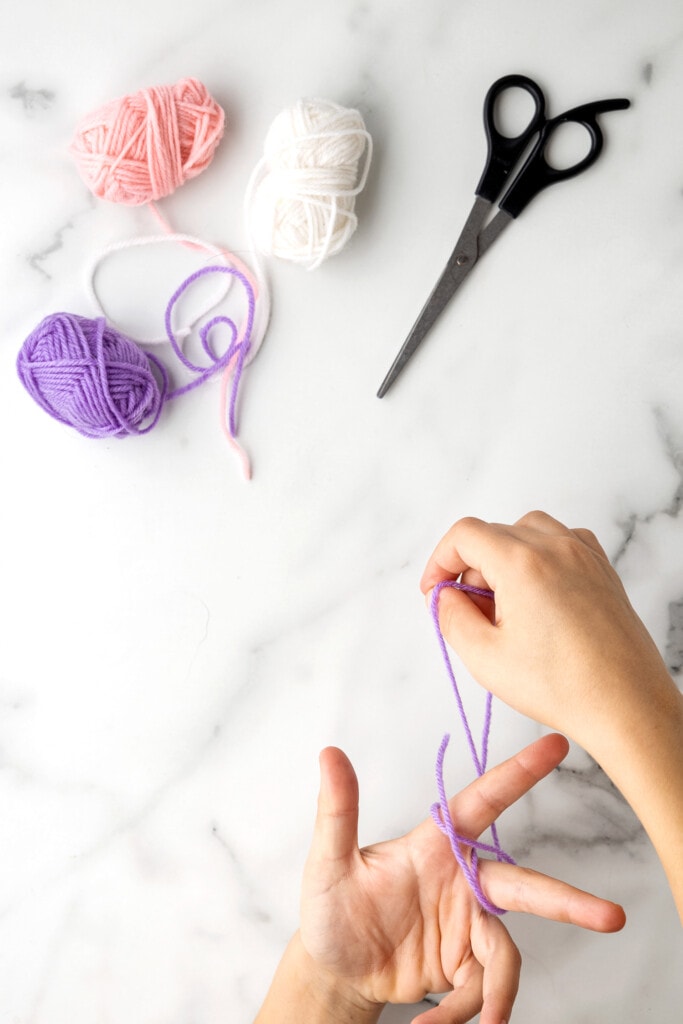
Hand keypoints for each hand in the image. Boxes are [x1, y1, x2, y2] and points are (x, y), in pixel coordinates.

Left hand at [300, 735, 623, 1023]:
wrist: (335, 969)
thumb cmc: (332, 906)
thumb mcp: (328, 862)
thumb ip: (338, 809)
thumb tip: (330, 753)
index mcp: (436, 844)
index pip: (483, 801)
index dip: (518, 773)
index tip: (556, 744)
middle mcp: (462, 881)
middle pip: (524, 887)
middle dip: (567, 902)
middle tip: (611, 917)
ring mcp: (467, 924)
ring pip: (504, 955)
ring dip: (493, 994)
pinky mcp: (465, 965)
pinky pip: (483, 990)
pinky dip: (463, 1013)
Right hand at [420, 509, 682, 920]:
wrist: (627, 706)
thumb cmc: (563, 686)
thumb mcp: (485, 658)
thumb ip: (452, 617)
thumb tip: (445, 596)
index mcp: (522, 562)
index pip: (464, 534)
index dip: (440, 560)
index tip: (436, 591)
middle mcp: (555, 546)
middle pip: (494, 533)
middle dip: (471, 568)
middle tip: (470, 613)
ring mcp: (584, 555)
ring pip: (526, 532)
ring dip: (504, 560)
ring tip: (505, 606)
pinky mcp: (602, 570)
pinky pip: (560, 543)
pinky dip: (538, 559)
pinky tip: (537, 599)